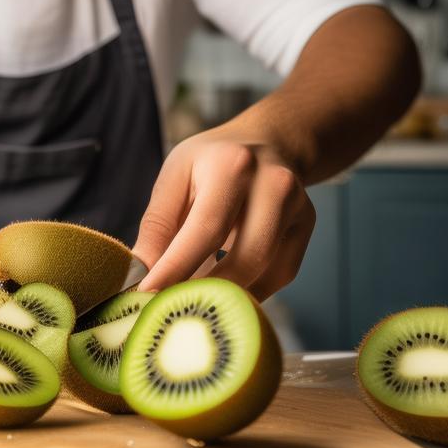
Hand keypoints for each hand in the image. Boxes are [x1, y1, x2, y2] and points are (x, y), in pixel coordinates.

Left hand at [132, 130, 314, 300]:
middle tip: (171, 307)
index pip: (206, 229)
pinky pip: (279, 275)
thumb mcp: (175, 177)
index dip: (176, 268)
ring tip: (192, 296)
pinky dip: (248, 288)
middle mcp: (273, 184)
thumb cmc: (211, 161)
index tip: (148, 296)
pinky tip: (224, 284)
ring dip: (226, 293)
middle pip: (245, 259)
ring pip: (264, 272)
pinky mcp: (307, 227)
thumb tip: (141, 274)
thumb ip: (158, 225)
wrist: (265, 141)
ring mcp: (298, 206)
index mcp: (232, 166)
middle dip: (204, 289)